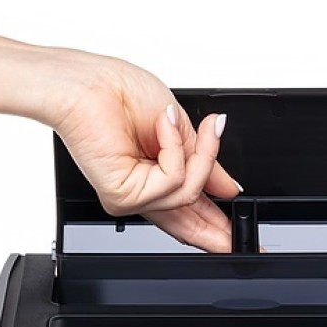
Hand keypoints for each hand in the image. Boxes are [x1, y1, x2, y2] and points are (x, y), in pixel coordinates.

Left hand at [0, 19, 240, 251]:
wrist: (86, 85)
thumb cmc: (118, 93)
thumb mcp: (179, 130)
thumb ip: (203, 163)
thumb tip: (229, 186)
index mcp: (154, 176)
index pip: (190, 211)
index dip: (217, 226)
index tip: (238, 239)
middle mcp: (142, 191)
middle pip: (187, 223)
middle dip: (217, 229)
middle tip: (240, 241)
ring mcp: (132, 196)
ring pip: (188, 193)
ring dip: (197, 152)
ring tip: (184, 124)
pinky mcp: (124, 196)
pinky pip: (173, 180)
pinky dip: (176, 148)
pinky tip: (164, 126)